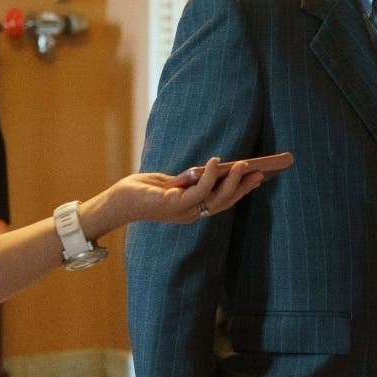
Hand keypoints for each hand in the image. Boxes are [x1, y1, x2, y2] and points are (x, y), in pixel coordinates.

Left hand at [100, 157, 265, 227]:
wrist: (117, 200)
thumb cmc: (143, 190)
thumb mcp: (171, 183)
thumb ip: (190, 180)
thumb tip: (213, 168)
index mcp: (192, 209)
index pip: (223, 201)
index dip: (242, 190)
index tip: (259, 177)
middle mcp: (191, 214)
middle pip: (224, 202)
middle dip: (243, 187)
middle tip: (260, 171)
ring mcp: (183, 211)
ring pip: (215, 198)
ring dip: (231, 181)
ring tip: (242, 164)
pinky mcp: (173, 205)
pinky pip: (198, 191)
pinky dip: (209, 176)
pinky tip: (216, 163)